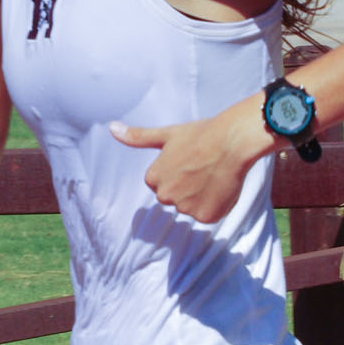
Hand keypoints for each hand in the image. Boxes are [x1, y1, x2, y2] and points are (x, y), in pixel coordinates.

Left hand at [110, 98, 274, 223]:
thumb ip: (137, 137)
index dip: (179, 172)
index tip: (190, 160)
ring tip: (213, 175)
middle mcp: (165, 196)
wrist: (232, 141)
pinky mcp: (206, 217)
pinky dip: (217, 205)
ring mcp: (185, 208)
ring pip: (193, 207)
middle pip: (177, 198)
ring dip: (203, 197)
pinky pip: (209, 215)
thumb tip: (111, 128)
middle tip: (203, 167)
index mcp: (153, 178)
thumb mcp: (166, 134)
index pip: (163, 184)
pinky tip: (222, 186)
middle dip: (188, 187)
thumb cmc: (201, 134)